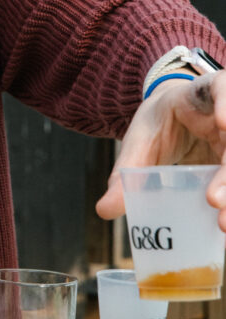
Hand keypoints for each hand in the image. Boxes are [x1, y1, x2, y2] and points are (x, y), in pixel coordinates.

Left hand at [96, 71, 225, 230]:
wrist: (172, 117)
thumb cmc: (160, 123)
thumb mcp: (141, 141)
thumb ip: (127, 173)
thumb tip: (104, 210)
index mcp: (207, 93)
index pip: (223, 88)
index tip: (223, 125)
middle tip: (215, 202)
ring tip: (221, 225)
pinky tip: (223, 230)